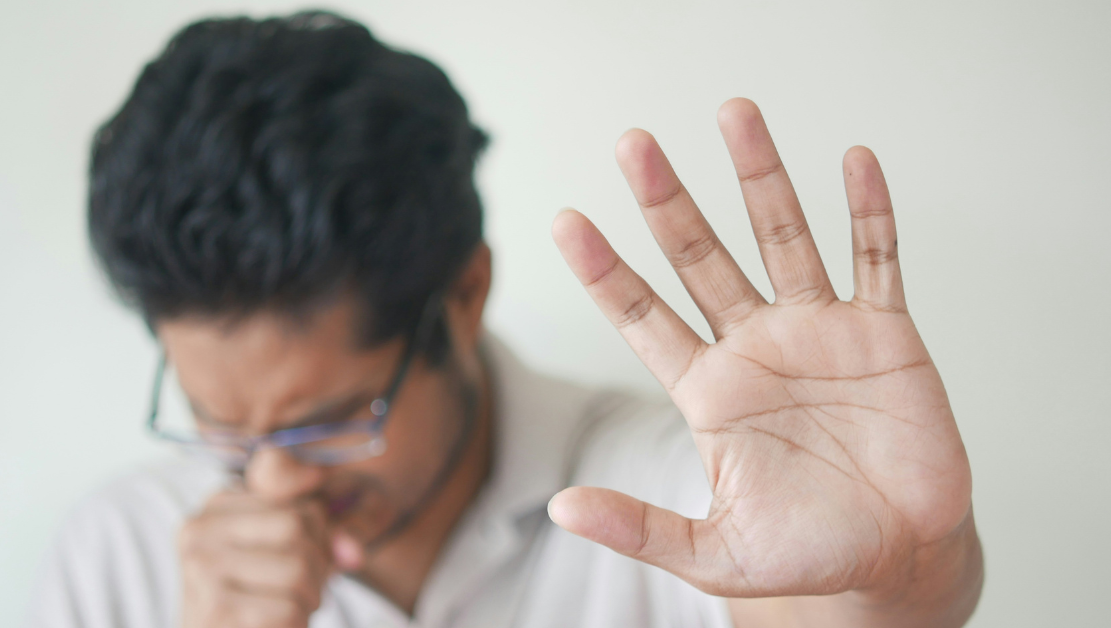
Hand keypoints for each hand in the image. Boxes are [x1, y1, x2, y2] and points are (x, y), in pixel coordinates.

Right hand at [178, 490, 336, 627]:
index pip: (300, 504)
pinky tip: (280, 625)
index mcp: (217, 504)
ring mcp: (202, 567)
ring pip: (296, 569)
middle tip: (310, 590)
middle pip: (296, 527)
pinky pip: (288, 609)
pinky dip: (298, 622)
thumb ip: (316, 526)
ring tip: (295, 607)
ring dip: (311, 597)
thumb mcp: (282, 547)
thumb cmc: (257, 596)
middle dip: (319, 565)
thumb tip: (345, 532)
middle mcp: (200, 528)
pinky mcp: (214, 608)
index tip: (314, 561)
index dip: (323, 537)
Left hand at [549, 99, 978, 613]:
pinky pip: (877, 259)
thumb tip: (559, 507)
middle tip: (634, 145)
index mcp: (709, 390)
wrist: (899, 558)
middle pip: (701, 257)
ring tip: (735, 114)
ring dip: (761, 177)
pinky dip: (869, 213)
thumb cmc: (807, 554)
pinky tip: (854, 162)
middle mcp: (755, 346)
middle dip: (668, 202)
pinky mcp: (884, 335)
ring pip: (783, 237)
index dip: (605, 271)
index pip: (643, 316)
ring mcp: (819, 333)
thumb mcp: (713, 552)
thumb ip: (640, 526)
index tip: (565, 222)